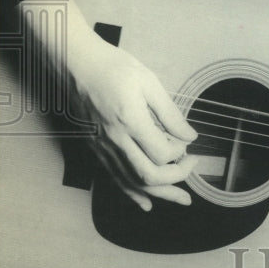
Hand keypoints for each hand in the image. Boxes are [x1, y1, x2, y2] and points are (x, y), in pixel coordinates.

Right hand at [69, 34, 197, 210]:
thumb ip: (169, 112)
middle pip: (148, 176)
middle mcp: (115, 139)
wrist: (76, 64)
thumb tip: (189, 135)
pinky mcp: (95, 149)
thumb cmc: (113, 67)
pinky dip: (132, 194)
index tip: (189, 144)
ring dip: (160, 194)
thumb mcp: (148, 82)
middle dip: (176, 179)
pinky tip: (146, 203)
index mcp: (130, 120)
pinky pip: (114, 179)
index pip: (162, 153)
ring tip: (180, 199)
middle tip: (191, 168)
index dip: (181, 153)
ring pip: (132, 183)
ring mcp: (102, 147)